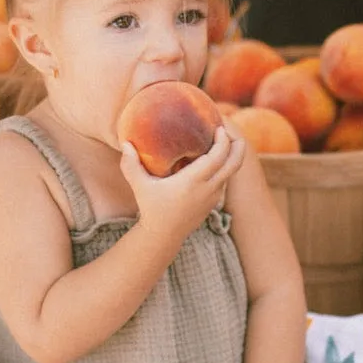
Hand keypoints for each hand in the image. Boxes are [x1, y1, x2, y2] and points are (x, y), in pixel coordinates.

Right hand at [120, 125, 244, 243]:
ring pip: (232, 172)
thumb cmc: (151, 208)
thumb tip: (125, 143)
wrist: (164, 235)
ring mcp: (214, 196)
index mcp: (194, 181)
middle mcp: (208, 188)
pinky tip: (214, 158)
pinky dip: (224, 167)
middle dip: (238, 144)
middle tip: (230, 130)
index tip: (218, 127)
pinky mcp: (214, 202)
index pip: (218, 156)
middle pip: (235, 163)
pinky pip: (225, 180)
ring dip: (231, 155)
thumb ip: (130, 164)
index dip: (223, 140)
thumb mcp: (139, 186)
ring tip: (221, 141)